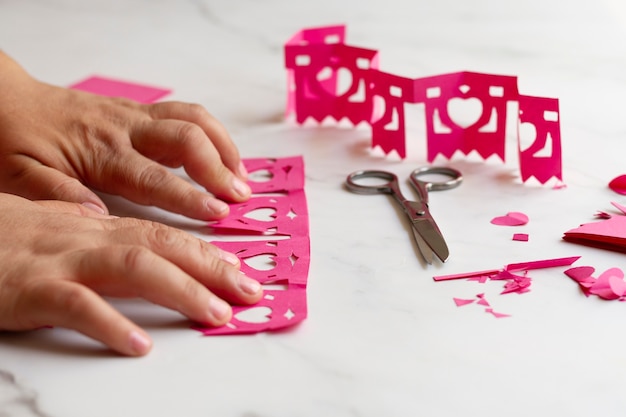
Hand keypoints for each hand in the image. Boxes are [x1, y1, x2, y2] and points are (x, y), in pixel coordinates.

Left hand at [0, 51, 250, 219]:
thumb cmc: (13, 140)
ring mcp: (134, 116)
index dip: (189, 195)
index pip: (153, 176)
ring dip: (224, 146)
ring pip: (192, 119)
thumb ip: (57, 196)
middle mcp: (124, 129)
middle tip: (241, 196)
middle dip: (219, 167)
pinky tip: (222, 154)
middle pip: (186, 138)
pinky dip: (212, 133)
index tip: (218, 212)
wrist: (5, 99)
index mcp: (99, 152)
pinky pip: (185, 113)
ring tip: (242, 176)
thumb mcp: (19, 176)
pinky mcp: (138, 110)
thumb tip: (100, 219)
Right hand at [0, 193, 262, 355]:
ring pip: (133, 268)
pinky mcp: (32, 289)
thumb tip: (119, 226)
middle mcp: (89, 239)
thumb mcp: (54, 224)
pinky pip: (77, 305)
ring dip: (180, 290)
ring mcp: (62, 262)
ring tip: (215, 313)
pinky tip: (139, 344)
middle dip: (212, 269)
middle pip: (163, 248)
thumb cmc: (2, 234)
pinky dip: (110, 324)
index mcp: (99, 228)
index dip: (208, 254)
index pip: (165, 237)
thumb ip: (89, 224)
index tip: (241, 272)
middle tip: (250, 292)